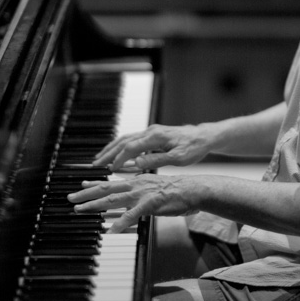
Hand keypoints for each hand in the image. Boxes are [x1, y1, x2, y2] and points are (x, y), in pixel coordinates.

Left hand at [68, 173, 199, 232]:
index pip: (111, 182)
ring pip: (113, 199)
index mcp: (137, 181)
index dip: (94, 184)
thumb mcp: (155, 189)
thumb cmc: (177, 192)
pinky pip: (132, 215)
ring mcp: (142, 194)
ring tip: (81, 210)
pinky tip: (110, 230)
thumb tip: (132, 200)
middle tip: (71, 199)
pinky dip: (120, 223)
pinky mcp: (150, 204)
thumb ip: (141, 193)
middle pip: (106, 189)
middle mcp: (136, 185)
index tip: (80, 186)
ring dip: (95, 205)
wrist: (193, 190)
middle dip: (86, 194)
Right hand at [92, 123, 217, 170]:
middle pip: (123, 141)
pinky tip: (115, 154)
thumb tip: (137, 165)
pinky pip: (132, 140)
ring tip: (100, 158)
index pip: (131, 147)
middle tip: (95, 164)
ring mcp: (151, 132)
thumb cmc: (194, 148)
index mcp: (156, 137)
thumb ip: (157, 161)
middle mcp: (151, 132)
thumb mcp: (178, 159)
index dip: (119, 158)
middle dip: (108, 152)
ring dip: (112, 148)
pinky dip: (120, 147)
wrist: (204, 137)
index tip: (110, 169)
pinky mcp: (152, 135)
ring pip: (126, 138)